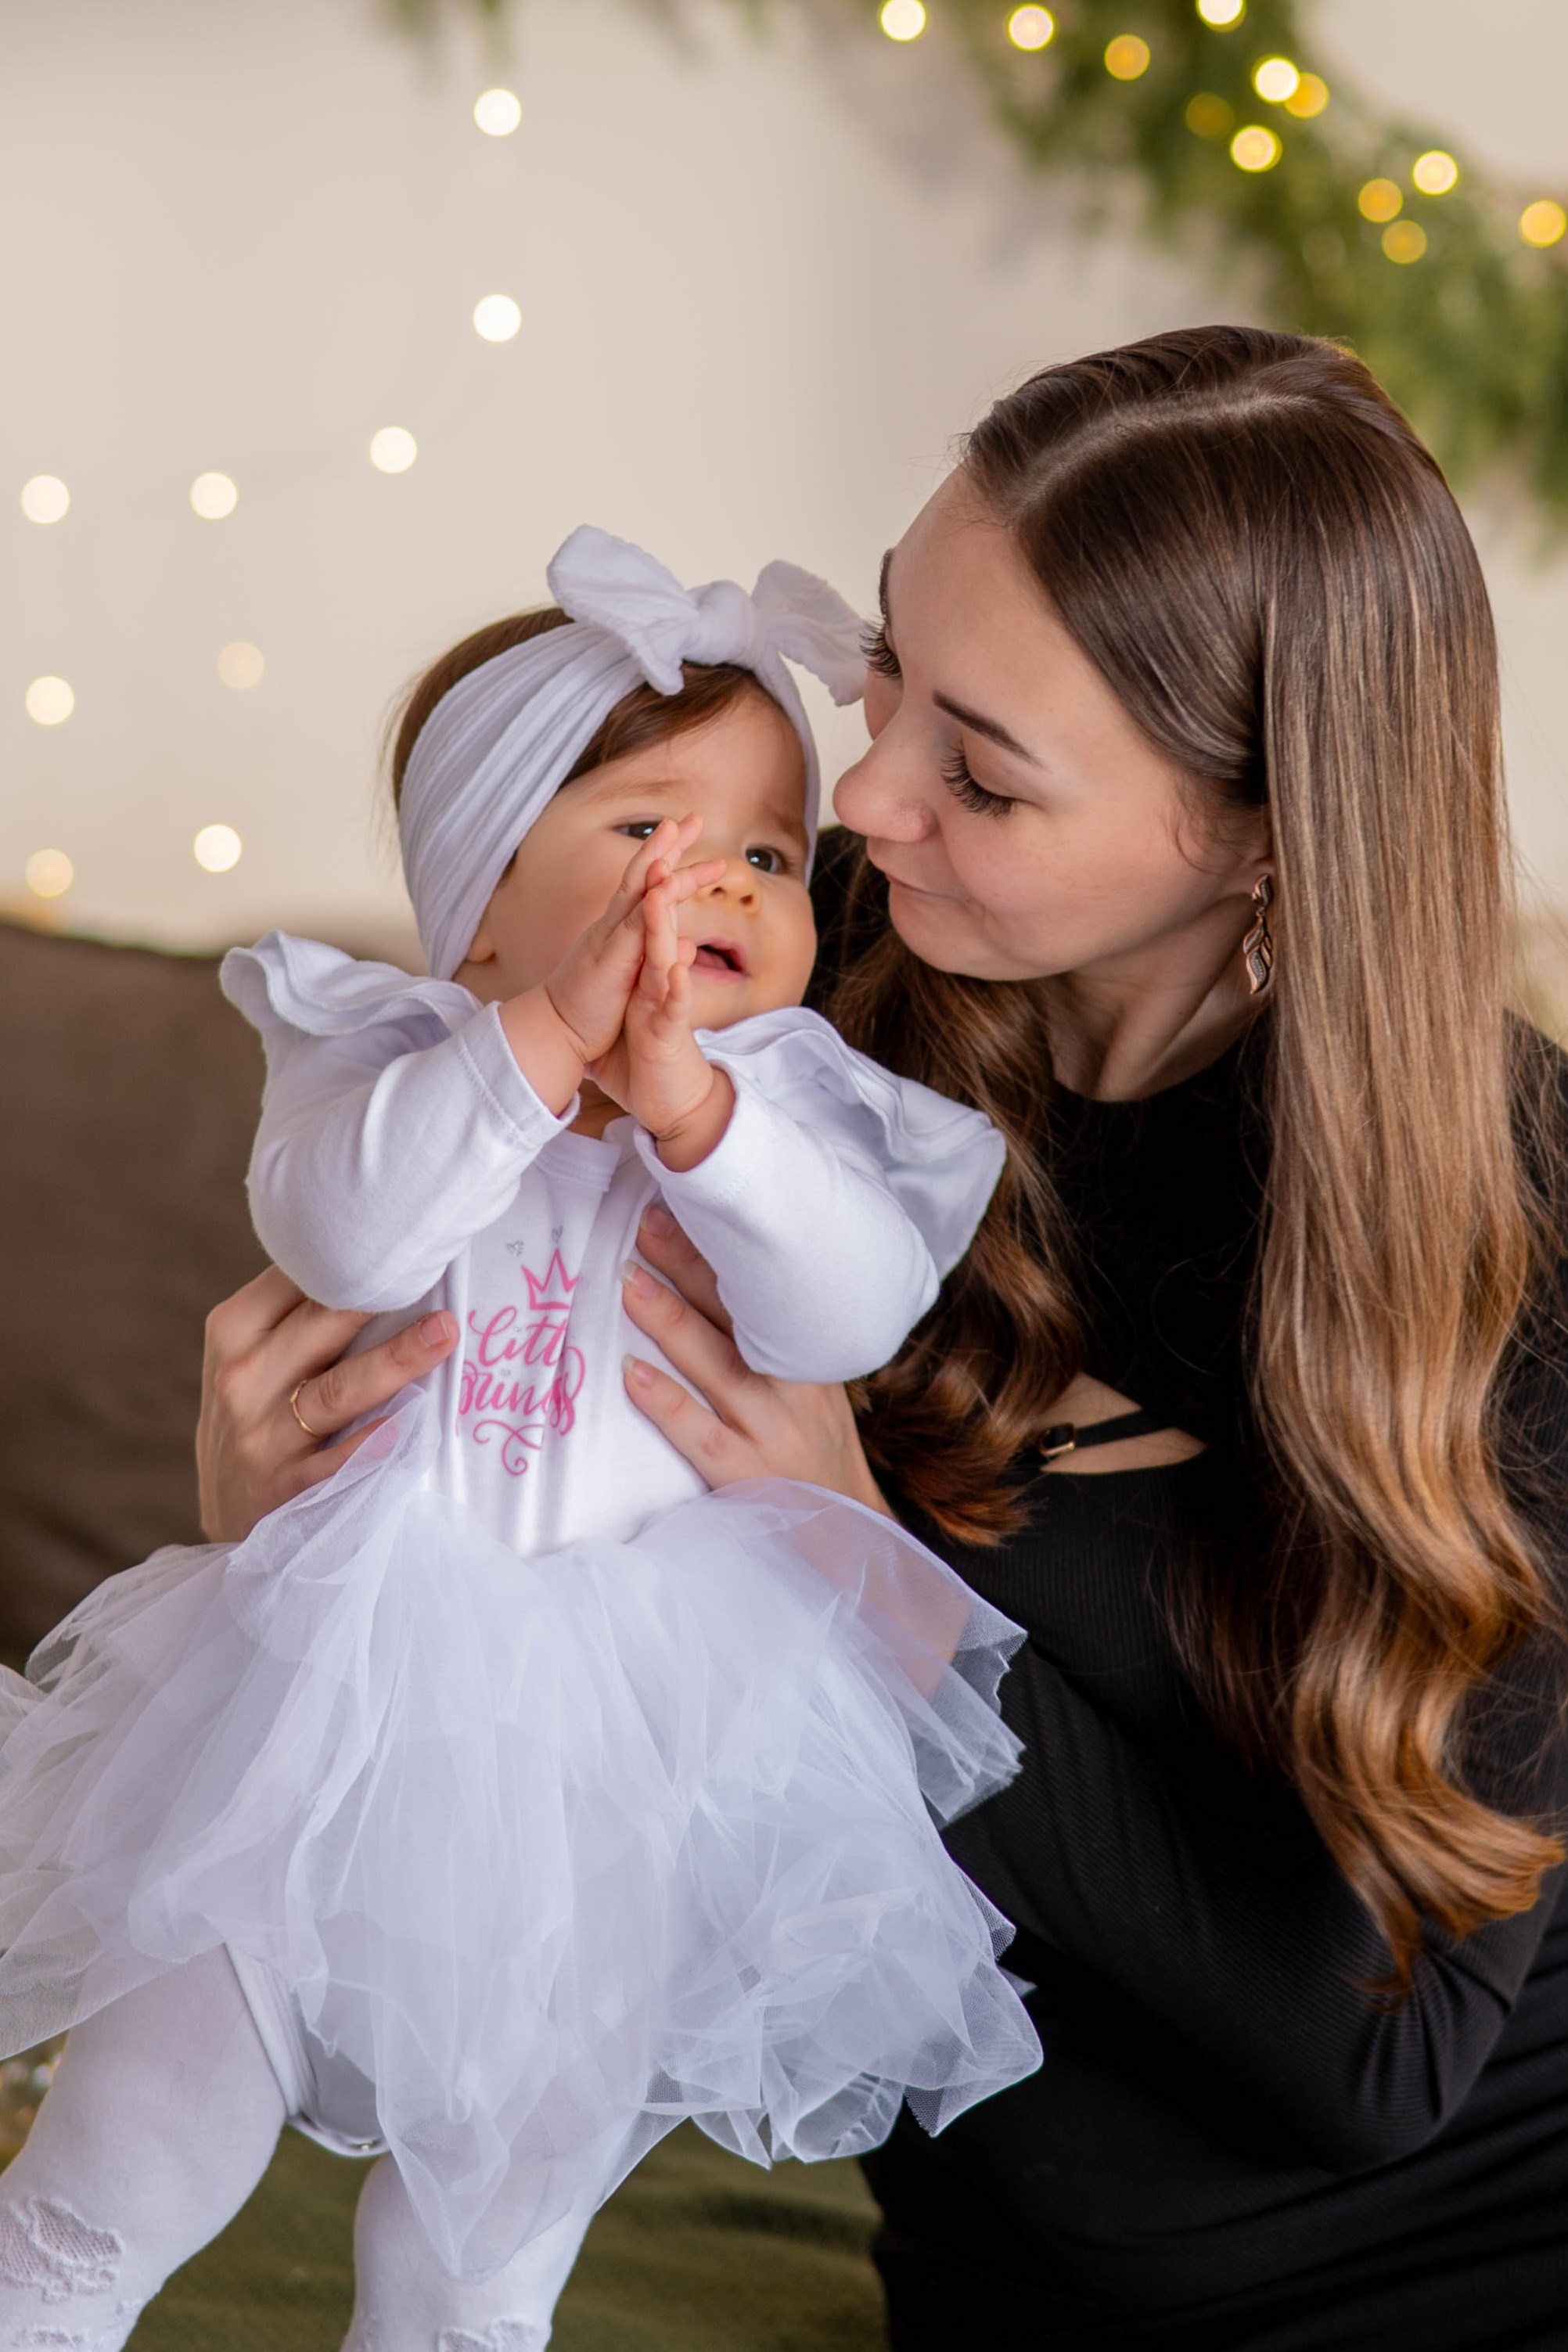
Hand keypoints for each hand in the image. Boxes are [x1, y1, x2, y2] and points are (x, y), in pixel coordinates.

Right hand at [197, 1266, 458, 1541]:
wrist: (229, 1519)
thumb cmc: (261, 1415)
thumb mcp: (256, 1358)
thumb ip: (304, 1316)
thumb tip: (384, 1261)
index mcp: (235, 1329)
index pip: (296, 1278)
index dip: (351, 1257)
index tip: (405, 1235)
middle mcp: (242, 1376)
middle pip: (321, 1324)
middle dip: (380, 1297)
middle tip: (434, 1268)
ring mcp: (260, 1436)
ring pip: (337, 1390)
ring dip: (395, 1360)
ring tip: (444, 1333)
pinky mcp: (284, 1488)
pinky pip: (337, 1463)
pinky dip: (372, 1445)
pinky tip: (408, 1425)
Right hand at [501, 819, 723, 1110]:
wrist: (555, 1033)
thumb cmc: (591, 1010)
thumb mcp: (633, 978)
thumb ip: (657, 956)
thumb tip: (690, 944)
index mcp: (620, 932)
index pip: (648, 888)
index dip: (670, 861)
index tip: (689, 836)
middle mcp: (613, 926)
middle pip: (643, 874)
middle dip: (668, 844)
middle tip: (693, 815)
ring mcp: (610, 937)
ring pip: (637, 889)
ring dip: (657, 857)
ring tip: (675, 828)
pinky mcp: (611, 957)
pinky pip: (634, 924)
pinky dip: (650, 900)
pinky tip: (664, 876)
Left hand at [593, 858, 734, 1168]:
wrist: (668, 1098)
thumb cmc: (650, 1051)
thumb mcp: (639, 1005)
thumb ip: (651, 977)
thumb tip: (673, 953)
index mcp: (649, 965)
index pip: (653, 911)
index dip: (658, 872)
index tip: (669, 831)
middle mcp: (662, 976)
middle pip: (669, 920)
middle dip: (680, 877)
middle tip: (690, 834)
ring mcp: (667, 1001)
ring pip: (668, 957)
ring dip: (666, 924)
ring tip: (665, 891)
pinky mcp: (668, 1031)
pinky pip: (673, 1006)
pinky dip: (676, 987)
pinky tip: (679, 968)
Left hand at [618, 1204, 891, 1513]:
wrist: (849, 1527)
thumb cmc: (816, 1443)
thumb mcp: (815, 1380)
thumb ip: (775, 1337)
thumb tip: (720, 1276)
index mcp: (809, 1354)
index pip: (765, 1290)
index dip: (724, 1248)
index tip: (690, 1204)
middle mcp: (793, 1385)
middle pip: (736, 1315)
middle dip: (689, 1264)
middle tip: (648, 1222)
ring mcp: (769, 1429)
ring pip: (715, 1364)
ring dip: (668, 1319)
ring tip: (628, 1279)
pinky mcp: (747, 1474)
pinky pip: (700, 1433)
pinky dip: (664, 1401)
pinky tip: (630, 1373)